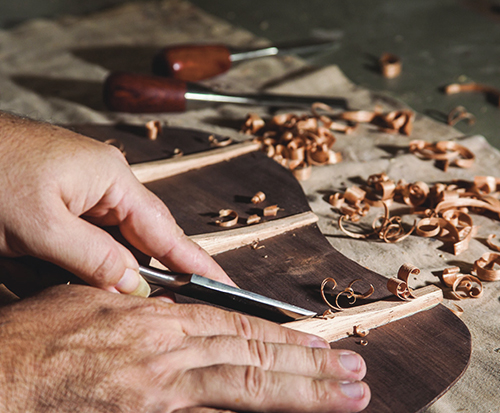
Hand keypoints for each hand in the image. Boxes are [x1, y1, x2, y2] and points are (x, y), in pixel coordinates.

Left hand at [0, 111, 232, 295]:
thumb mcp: (39, 225)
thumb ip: (93, 258)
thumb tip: (134, 285)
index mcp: (111, 176)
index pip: (165, 229)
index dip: (194, 261)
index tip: (222, 284)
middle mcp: (104, 181)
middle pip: (145, 235)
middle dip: (162, 269)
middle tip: (187, 300)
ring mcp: (83, 189)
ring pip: (117, 239)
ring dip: (125, 268)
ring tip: (149, 295)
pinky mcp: (62, 198)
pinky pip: (92, 235)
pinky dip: (97, 260)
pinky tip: (100, 279)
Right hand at [0, 284, 369, 411]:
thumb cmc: (41, 335)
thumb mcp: (100, 300)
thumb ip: (150, 308)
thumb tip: (185, 312)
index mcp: (159, 319)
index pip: (240, 326)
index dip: (285, 337)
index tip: (322, 342)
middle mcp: (170, 356)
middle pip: (256, 360)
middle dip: (312, 370)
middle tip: (357, 375)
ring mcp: (161, 395)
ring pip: (245, 391)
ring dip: (298, 395)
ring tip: (345, 397)